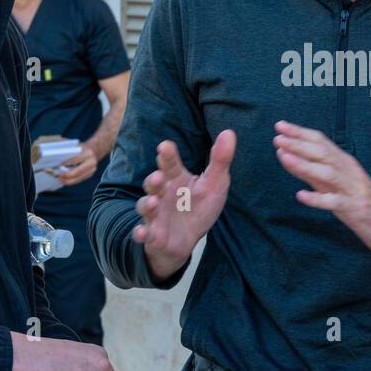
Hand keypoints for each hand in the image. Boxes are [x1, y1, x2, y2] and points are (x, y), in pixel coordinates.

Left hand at [56, 142, 99, 186]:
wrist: (94, 150)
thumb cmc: (82, 148)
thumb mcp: (77, 147)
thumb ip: (70, 153)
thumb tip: (59, 162)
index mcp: (88, 153)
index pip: (75, 159)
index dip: (66, 163)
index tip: (59, 165)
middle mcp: (92, 162)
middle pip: (77, 171)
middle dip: (67, 174)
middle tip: (58, 176)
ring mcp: (92, 169)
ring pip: (78, 178)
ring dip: (68, 180)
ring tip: (60, 180)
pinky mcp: (90, 174)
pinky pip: (79, 180)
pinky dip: (71, 181)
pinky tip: (65, 180)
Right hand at [134, 131, 235, 278]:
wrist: (187, 238)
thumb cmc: (199, 206)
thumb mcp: (214, 183)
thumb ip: (220, 160)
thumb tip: (229, 132)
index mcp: (176, 178)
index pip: (170, 164)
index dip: (167, 155)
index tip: (165, 146)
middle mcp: (162, 193)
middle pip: (154, 183)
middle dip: (154, 180)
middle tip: (159, 176)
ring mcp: (155, 214)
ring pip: (146, 206)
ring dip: (147, 204)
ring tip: (152, 202)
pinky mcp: (153, 234)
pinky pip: (143, 233)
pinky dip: (141, 233)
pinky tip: (143, 232)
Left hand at [273, 121, 370, 254]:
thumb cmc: (361, 202)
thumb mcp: (336, 184)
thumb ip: (314, 172)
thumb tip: (289, 157)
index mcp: (345, 162)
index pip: (321, 141)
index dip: (301, 133)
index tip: (281, 126)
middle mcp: (349, 171)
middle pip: (323, 153)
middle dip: (299, 144)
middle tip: (278, 137)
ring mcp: (353, 189)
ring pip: (327, 173)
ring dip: (304, 164)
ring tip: (284, 157)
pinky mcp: (355, 209)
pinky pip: (334, 202)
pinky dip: (317, 198)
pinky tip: (301, 195)